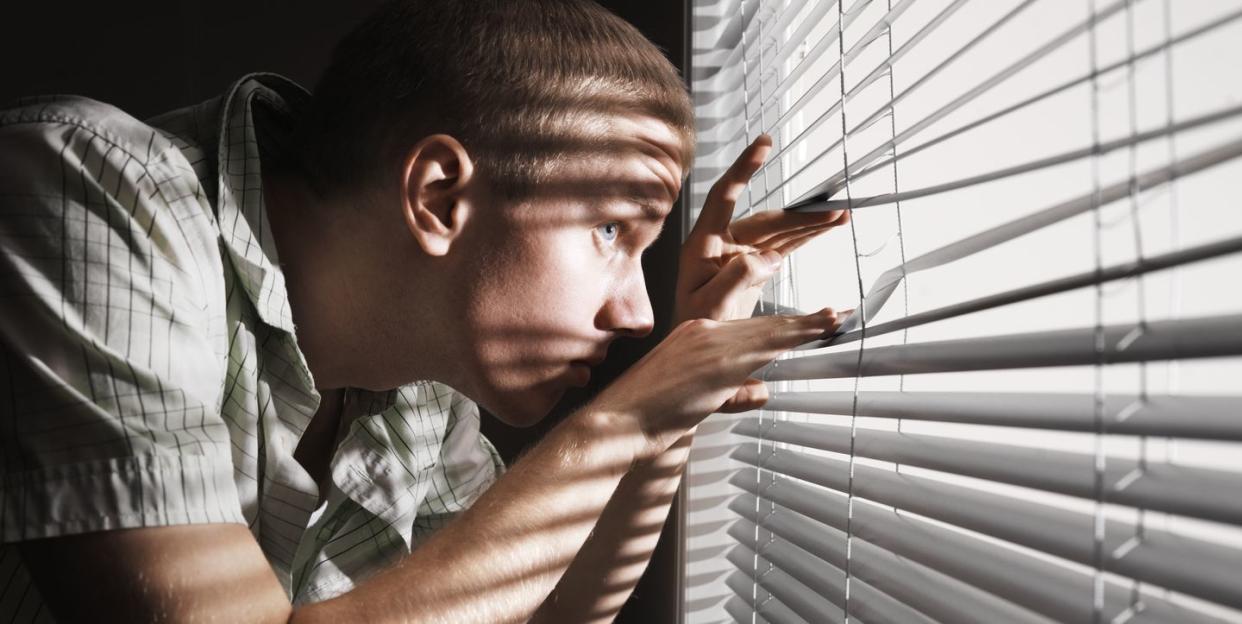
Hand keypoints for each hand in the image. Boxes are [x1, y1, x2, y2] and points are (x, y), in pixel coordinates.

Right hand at [592, 308, 840, 459]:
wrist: (615, 422)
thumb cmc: (643, 418)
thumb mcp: (693, 401)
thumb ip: (729, 393)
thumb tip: (761, 392)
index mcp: (693, 336)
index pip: (746, 328)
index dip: (779, 326)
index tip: (804, 323)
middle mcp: (703, 330)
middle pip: (763, 324)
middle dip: (801, 321)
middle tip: (836, 314)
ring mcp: (710, 343)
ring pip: (769, 329)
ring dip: (806, 324)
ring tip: (836, 317)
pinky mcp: (717, 359)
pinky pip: (765, 343)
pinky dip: (795, 333)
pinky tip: (816, 330)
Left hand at [674, 134, 848, 323]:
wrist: (691, 348)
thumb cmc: (692, 327)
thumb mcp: (709, 307)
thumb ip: (736, 279)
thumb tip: (770, 257)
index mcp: (703, 245)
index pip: (723, 197)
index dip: (743, 169)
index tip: (764, 144)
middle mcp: (721, 243)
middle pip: (765, 220)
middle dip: (800, 214)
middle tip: (836, 210)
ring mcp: (738, 254)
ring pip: (778, 232)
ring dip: (808, 224)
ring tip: (841, 216)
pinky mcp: (752, 267)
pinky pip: (781, 247)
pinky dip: (803, 238)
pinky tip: (824, 228)